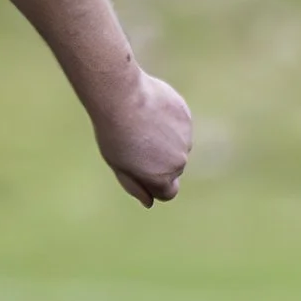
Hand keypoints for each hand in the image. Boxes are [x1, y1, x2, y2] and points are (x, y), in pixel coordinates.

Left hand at [92, 69, 191, 204]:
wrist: (121, 98)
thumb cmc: (114, 134)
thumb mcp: (118, 166)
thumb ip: (135, 186)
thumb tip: (149, 202)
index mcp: (162, 177)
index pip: (168, 193)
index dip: (153, 184)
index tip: (139, 170)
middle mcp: (179, 161)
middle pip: (172, 168)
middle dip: (158, 161)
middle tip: (134, 142)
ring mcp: (186, 138)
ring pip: (177, 145)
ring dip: (164, 140)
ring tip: (140, 125)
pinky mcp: (187, 117)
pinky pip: (179, 124)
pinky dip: (168, 121)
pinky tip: (149, 110)